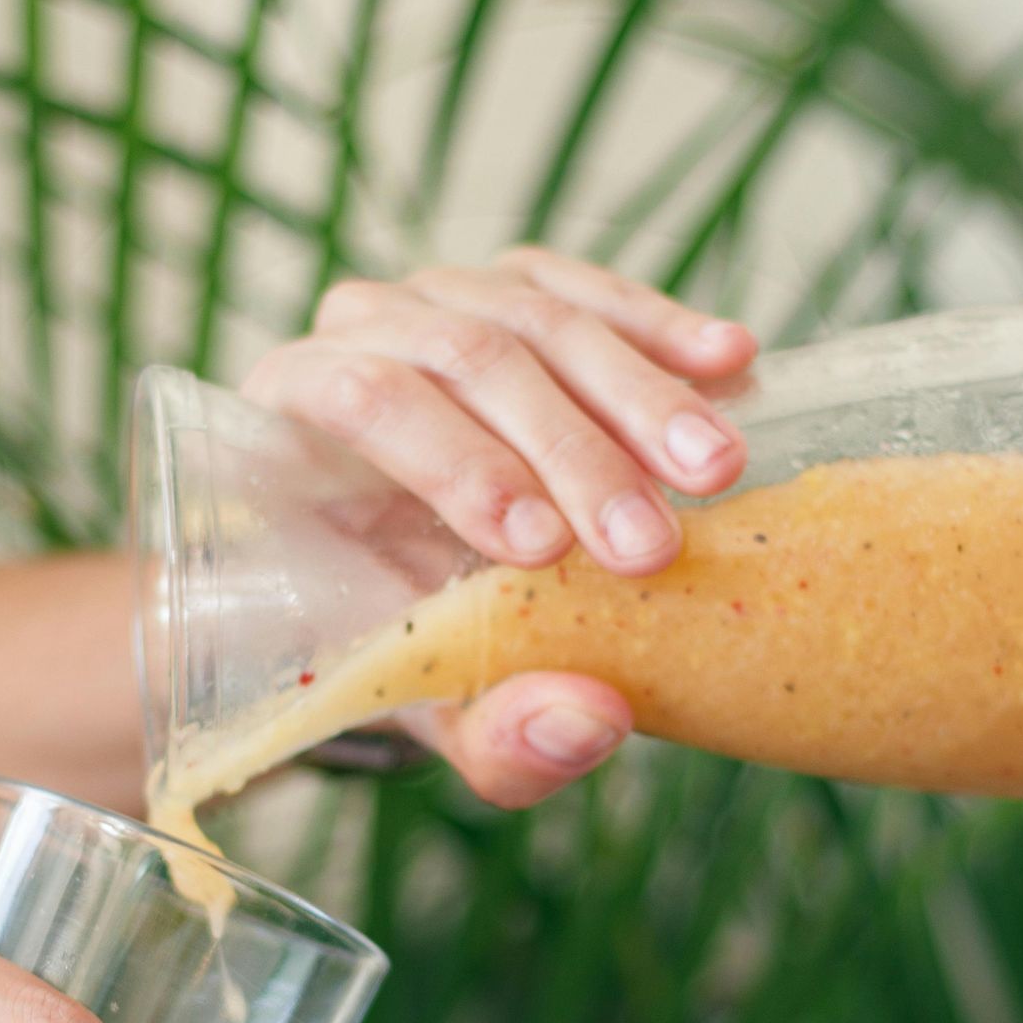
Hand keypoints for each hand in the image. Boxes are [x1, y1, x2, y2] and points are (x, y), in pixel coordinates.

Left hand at [244, 247, 755, 807]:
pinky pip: (588, 291)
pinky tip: (732, 362)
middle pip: (464, 356)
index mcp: (290, 418)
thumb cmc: (405, 638)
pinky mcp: (522, 289)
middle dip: (569, 450)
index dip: (455, 463)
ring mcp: (442, 299)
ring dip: (634, 394)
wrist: (417, 584)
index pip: (363, 399)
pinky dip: (660, 326)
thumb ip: (496, 733)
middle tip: (648, 540)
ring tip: (715, 468)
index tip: (543, 547)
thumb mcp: (439, 707)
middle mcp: (358, 334)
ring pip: (536, 317)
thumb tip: (586, 721)